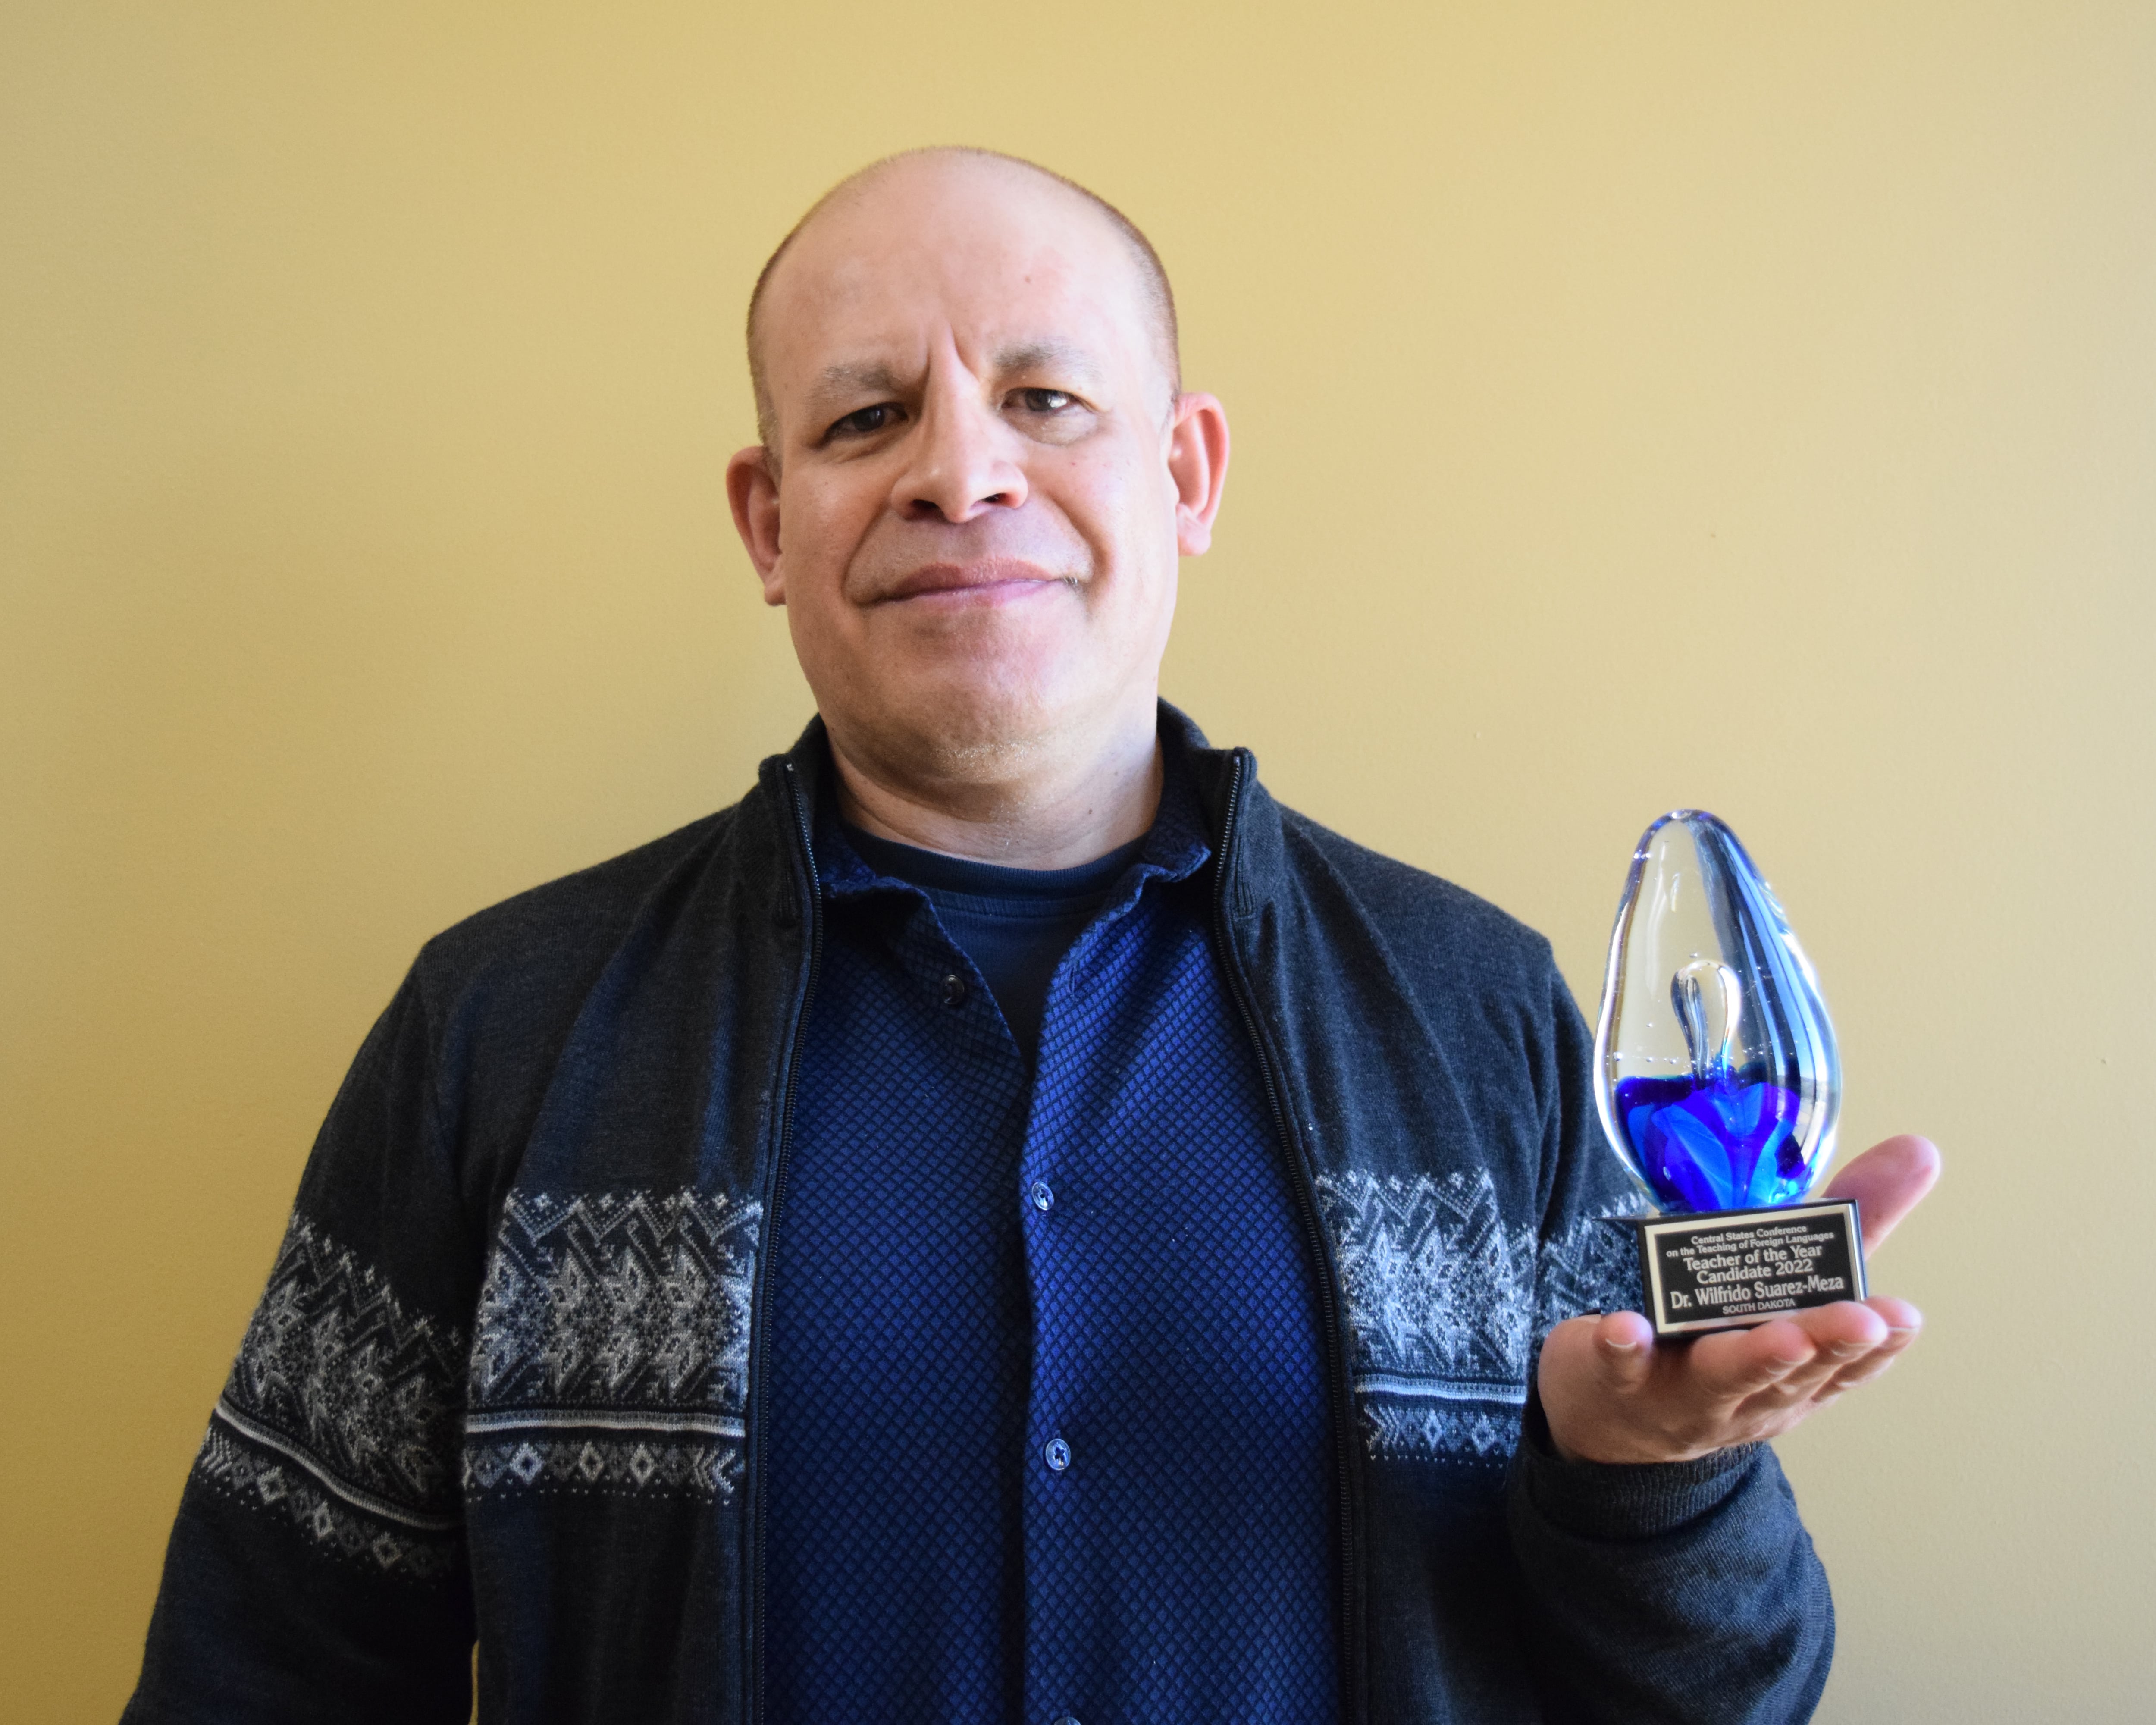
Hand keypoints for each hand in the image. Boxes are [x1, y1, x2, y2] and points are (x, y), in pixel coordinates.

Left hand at [1538, 1135, 1941, 1464]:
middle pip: (1791, 1368)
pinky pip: (1621, 1365)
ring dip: (1752, 1355)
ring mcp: (1682, 1390)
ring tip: (1779, 1333)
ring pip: (1722, 1373)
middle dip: (1825, 1343)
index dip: (1878, 1343)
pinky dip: (1625, 1347)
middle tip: (1859, 1320)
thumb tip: (1922, 1150)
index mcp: (1798, 1373)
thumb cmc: (1719, 1345)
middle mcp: (1749, 1391)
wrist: (1616, 1419)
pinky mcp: (1618, 1376)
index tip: (1904, 1316)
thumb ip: (1849, 1226)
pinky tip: (1625, 1326)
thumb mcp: (1787, 1294)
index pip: (1846, 1362)